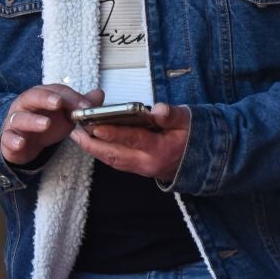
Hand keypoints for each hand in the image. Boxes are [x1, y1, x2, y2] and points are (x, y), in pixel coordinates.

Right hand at [0, 85, 94, 164]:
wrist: (24, 143)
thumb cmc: (45, 123)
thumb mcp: (65, 115)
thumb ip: (80, 105)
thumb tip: (99, 93)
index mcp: (41, 96)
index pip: (56, 91)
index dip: (71, 98)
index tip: (87, 107)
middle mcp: (25, 105)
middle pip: (33, 97)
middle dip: (46, 99)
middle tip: (58, 103)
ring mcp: (15, 121)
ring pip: (20, 118)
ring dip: (33, 120)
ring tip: (46, 124)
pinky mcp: (8, 138)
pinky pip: (8, 138)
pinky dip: (13, 140)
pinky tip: (21, 143)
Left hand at [72, 102, 191, 183]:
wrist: (205, 161)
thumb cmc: (195, 136)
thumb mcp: (189, 121)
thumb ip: (173, 115)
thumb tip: (159, 109)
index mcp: (160, 150)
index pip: (134, 140)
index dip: (114, 133)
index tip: (95, 126)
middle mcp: (148, 163)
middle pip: (115, 154)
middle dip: (92, 144)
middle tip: (75, 131)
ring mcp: (142, 169)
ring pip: (112, 160)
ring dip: (93, 149)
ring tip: (77, 136)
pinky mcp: (139, 169)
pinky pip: (116, 162)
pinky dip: (102, 153)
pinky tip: (92, 143)